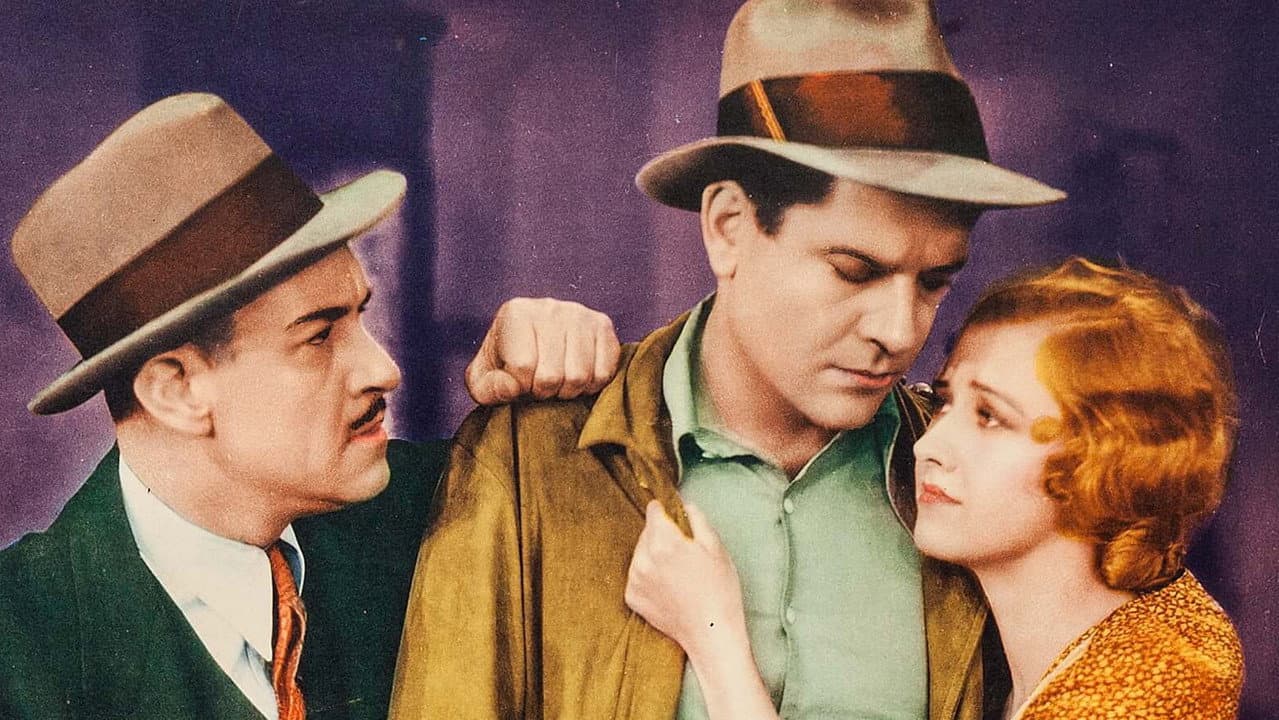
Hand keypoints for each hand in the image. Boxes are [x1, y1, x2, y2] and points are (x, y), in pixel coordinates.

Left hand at [466, 298, 620, 404]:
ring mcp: (580, 313)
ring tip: (558, 381)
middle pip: (552, 375)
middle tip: (540, 385)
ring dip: (568, 391)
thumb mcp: (483, 380)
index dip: (521, 386)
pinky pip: (604, 372)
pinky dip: (591, 385)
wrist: (534, 345)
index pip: (522, 367)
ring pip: (579, 376)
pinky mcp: (603, 325)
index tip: (519, 380)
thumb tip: (511, 387)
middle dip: (544, 392)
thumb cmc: (506, 366)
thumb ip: (487, 388)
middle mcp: (549, 306)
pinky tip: (578, 377)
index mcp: (516, 313)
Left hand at [625, 501, 745, 656]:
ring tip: (677, 570)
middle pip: (646, 533)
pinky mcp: (632, 597)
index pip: (653, 512)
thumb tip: (686, 505)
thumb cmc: (719, 590)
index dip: (663, 509)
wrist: (711, 633)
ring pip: (640, 553)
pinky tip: (668, 585)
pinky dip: (648, 575)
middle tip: (682, 548)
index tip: (670, 513)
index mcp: (664, 542)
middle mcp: (643, 559)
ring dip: (653, 554)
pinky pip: (637, 575)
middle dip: (661, 534)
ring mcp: (635, 580)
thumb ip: (698, 519)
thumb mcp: (716, 548)